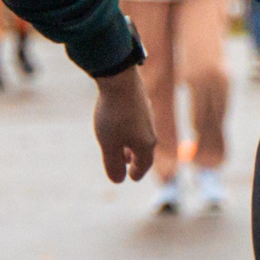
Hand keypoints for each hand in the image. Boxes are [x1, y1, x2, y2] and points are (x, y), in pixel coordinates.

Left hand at [93, 66, 156, 183]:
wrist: (119, 79)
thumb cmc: (113, 115)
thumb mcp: (109, 144)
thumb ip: (113, 164)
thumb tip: (118, 180)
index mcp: (145, 145)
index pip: (143, 165)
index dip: (136, 173)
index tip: (130, 177)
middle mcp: (150, 131)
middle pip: (143, 150)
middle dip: (134, 159)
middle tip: (125, 163)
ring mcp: (147, 115)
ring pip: (140, 135)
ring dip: (131, 143)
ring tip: (119, 145)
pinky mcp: (140, 102)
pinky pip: (136, 121)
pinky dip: (129, 128)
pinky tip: (119, 123)